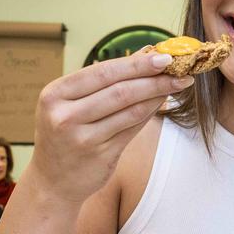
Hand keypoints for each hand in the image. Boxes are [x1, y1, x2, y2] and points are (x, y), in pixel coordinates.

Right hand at [29, 49, 192, 202]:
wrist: (53, 181)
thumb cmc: (66, 134)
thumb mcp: (72, 103)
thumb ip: (106, 81)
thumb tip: (146, 53)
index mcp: (55, 94)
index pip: (103, 72)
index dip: (136, 63)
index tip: (163, 56)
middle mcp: (65, 116)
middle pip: (120, 91)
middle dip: (154, 77)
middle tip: (179, 68)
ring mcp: (83, 138)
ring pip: (130, 110)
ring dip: (158, 94)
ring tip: (178, 84)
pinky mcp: (100, 155)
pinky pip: (133, 128)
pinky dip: (150, 112)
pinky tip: (162, 102)